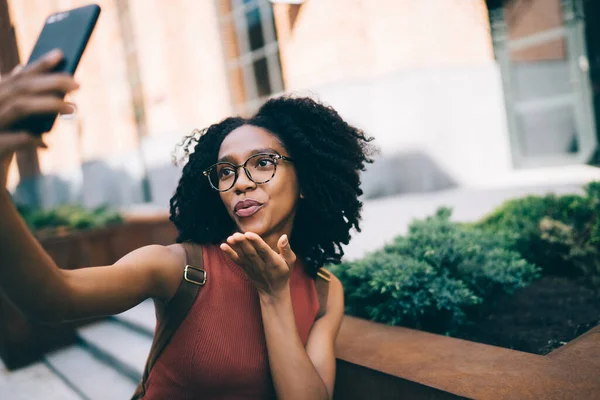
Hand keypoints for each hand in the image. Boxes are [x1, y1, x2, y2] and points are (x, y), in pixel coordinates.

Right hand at [0, 49, 78, 187]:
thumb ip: (18, 99)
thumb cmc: (1, 146)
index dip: (39, 65)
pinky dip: (28, 139)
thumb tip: (24, 70)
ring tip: (73, 109)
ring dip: (47, 105)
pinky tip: (44, 143)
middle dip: (51, 83)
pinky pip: (10, 140)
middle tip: (78, 84)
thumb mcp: (11, 122)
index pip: (18, 78)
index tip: (61, 55)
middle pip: (21, 89)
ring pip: (18, 107)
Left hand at [220, 232, 295, 297]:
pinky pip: (237, 261)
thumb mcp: (290, 261)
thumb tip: (283, 236)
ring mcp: (252, 268)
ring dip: (236, 247)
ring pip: (243, 256)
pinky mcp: (245, 269)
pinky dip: (229, 254)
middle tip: (236, 235)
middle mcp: (262, 265)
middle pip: (251, 253)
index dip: (256, 242)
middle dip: (243, 244)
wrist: (273, 291)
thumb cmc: (283, 272)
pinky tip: (223, 246)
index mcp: (273, 262)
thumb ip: (286, 249)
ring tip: (230, 238)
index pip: (264, 250)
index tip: (249, 234)